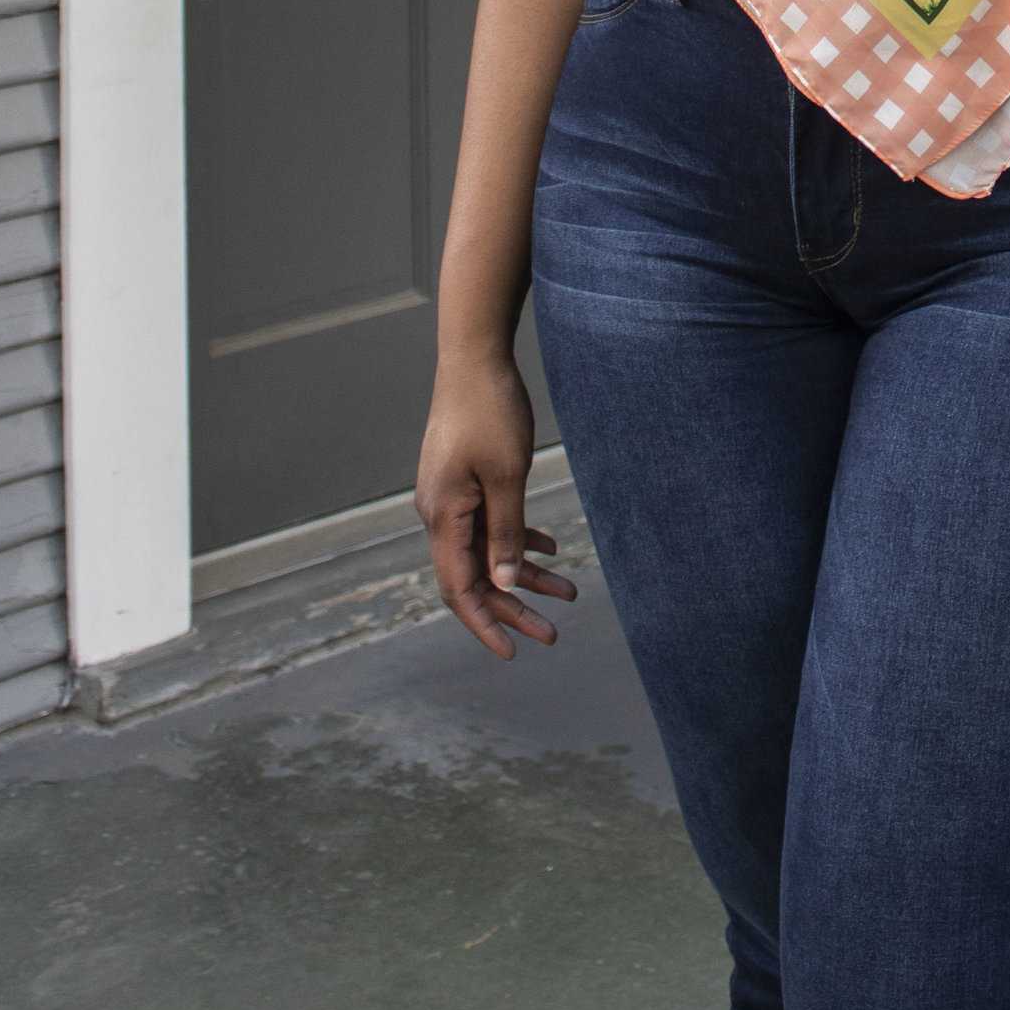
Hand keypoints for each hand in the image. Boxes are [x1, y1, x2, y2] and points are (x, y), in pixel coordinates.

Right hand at [415, 353, 577, 657]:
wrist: (474, 357)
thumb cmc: (490, 412)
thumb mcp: (506, 476)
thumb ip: (505, 534)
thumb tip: (504, 584)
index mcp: (443, 517)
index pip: (460, 589)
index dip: (485, 624)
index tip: (513, 651)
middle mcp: (439, 513)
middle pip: (474, 576)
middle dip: (514, 607)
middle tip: (553, 633)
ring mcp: (450, 496)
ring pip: (486, 550)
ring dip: (524, 574)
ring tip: (569, 592)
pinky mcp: (463, 479)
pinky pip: (489, 522)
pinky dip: (517, 539)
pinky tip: (551, 548)